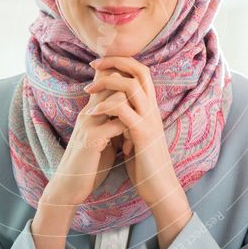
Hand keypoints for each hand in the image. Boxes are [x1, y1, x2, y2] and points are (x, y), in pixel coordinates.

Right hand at [41, 69, 127, 208]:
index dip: (124, 78)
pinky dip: (129, 132)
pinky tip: (129, 146)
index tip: (140, 91)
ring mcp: (89, 123)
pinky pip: (117, 123)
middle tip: (143, 113)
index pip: (107, 80)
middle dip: (134, 92)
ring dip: (134, 114)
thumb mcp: (103, 138)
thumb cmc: (89, 163)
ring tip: (133, 133)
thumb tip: (134, 116)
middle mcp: (89, 111)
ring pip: (118, 99)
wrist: (68, 187)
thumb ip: (114, 124)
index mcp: (92, 110)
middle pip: (113, 81)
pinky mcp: (91, 138)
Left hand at [84, 57, 192, 248]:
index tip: (100, 63)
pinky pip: (123, 110)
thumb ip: (127, 118)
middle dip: (115, 62)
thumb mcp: (134, 134)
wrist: (159, 186)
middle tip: (94, 65)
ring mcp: (149, 120)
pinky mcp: (143, 133)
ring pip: (131, 86)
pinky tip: (93, 113)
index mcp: (150, 107)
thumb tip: (113, 106)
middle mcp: (153, 108)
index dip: (122, 62)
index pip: (141, 72)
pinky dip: (106, 107)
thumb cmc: (144, 162)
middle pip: (139, 70)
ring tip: (89, 90)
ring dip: (107, 83)